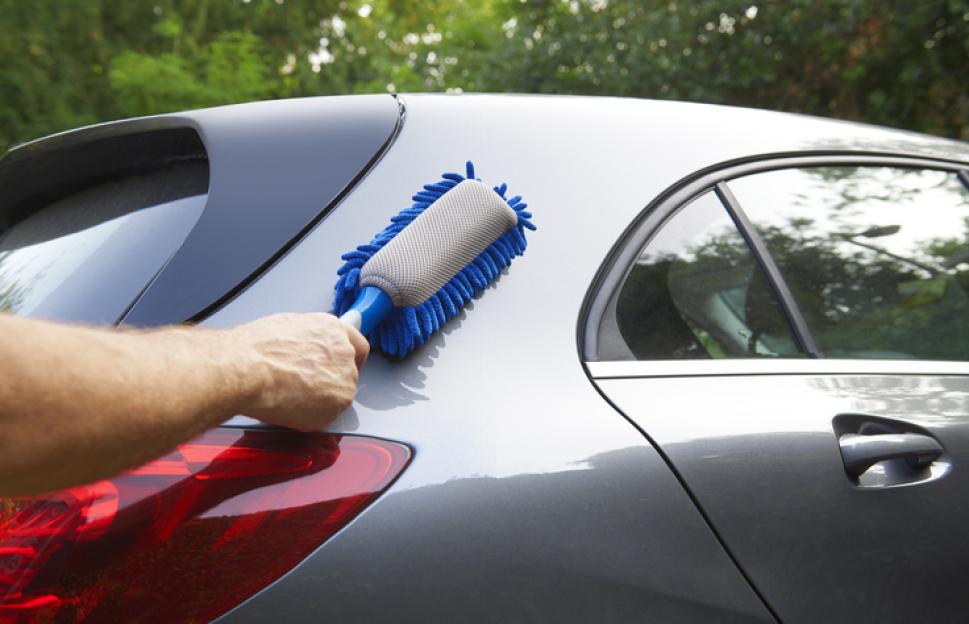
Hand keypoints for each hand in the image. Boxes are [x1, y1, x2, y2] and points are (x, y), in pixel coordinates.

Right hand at [229, 313, 368, 430]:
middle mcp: (344, 354)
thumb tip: (305, 348)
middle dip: (330, 381)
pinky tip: (289, 406)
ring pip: (337, 396)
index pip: (358, 346)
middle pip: (348, 373)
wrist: (246, 370)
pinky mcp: (335, 406)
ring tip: (289, 395)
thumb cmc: (255, 349)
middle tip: (303, 386)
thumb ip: (308, 340)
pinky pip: (325, 416)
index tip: (345, 367)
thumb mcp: (286, 328)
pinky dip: (310, 416)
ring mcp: (343, 381)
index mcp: (333, 330)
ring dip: (320, 400)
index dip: (350, 359)